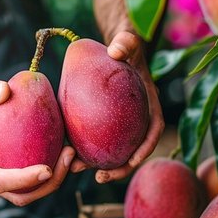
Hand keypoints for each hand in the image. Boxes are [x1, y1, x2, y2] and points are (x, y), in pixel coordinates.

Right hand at [0, 77, 74, 205]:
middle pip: (15, 194)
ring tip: (72, 153)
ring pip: (24, 191)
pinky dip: (47, 168)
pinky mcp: (1, 167)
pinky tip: (63, 148)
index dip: (22, 179)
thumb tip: (6, 91)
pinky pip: (25, 175)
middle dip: (46, 184)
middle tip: (69, 156)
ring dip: (52, 179)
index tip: (47, 170)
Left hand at [71, 31, 164, 182]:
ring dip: (96, 163)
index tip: (133, 160)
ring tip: (74, 169)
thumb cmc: (123, 44)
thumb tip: (115, 52)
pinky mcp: (103, 120)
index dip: (146, 147)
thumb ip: (126, 43)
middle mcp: (136, 116)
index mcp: (148, 102)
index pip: (153, 128)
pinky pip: (94, 137)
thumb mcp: (128, 41)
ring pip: (111, 148)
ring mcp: (121, 121)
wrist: (113, 48)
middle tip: (100, 177)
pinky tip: (64, 150)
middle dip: (119, 168)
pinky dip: (82, 146)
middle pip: (132, 148)